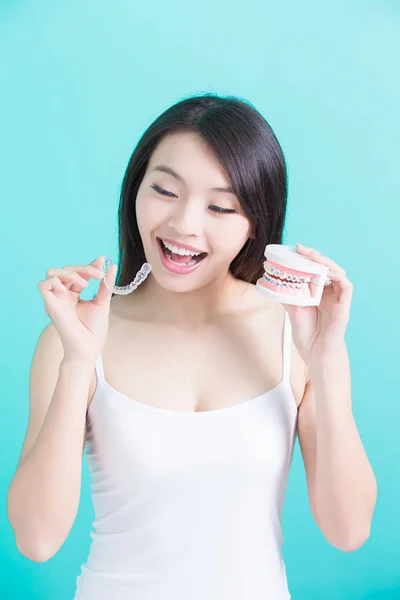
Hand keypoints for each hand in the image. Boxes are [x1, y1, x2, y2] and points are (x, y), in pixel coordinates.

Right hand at [37, 256, 116, 362]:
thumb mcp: (102, 303)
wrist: (89, 348)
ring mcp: (56, 299)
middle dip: (84, 269)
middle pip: (66, 269)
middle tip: (99, 276)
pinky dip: (55, 282)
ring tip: (85, 285)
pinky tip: (72, 290)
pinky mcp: (50, 305)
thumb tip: (112, 266)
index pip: (78, 273)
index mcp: (74, 294)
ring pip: (53, 272)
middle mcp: (63, 295)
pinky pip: (43, 285)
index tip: (103, 261)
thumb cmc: (94, 331)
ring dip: (70, 273)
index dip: (89, 265)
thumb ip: (105, 285)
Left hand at [281, 243, 352, 365]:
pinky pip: (346, 285)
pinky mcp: (344, 306)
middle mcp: (329, 293)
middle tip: (300, 248)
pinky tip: (325, 271)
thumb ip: (288, 297)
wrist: (315, 355)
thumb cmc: (307, 335)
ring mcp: (338, 298)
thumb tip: (274, 283)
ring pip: (337, 272)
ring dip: (325, 262)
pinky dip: (337, 275)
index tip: (293, 250)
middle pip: (326, 267)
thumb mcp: (293, 311)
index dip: (306, 259)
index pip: (314, 270)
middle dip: (314, 256)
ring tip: (311, 255)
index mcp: (318, 293)